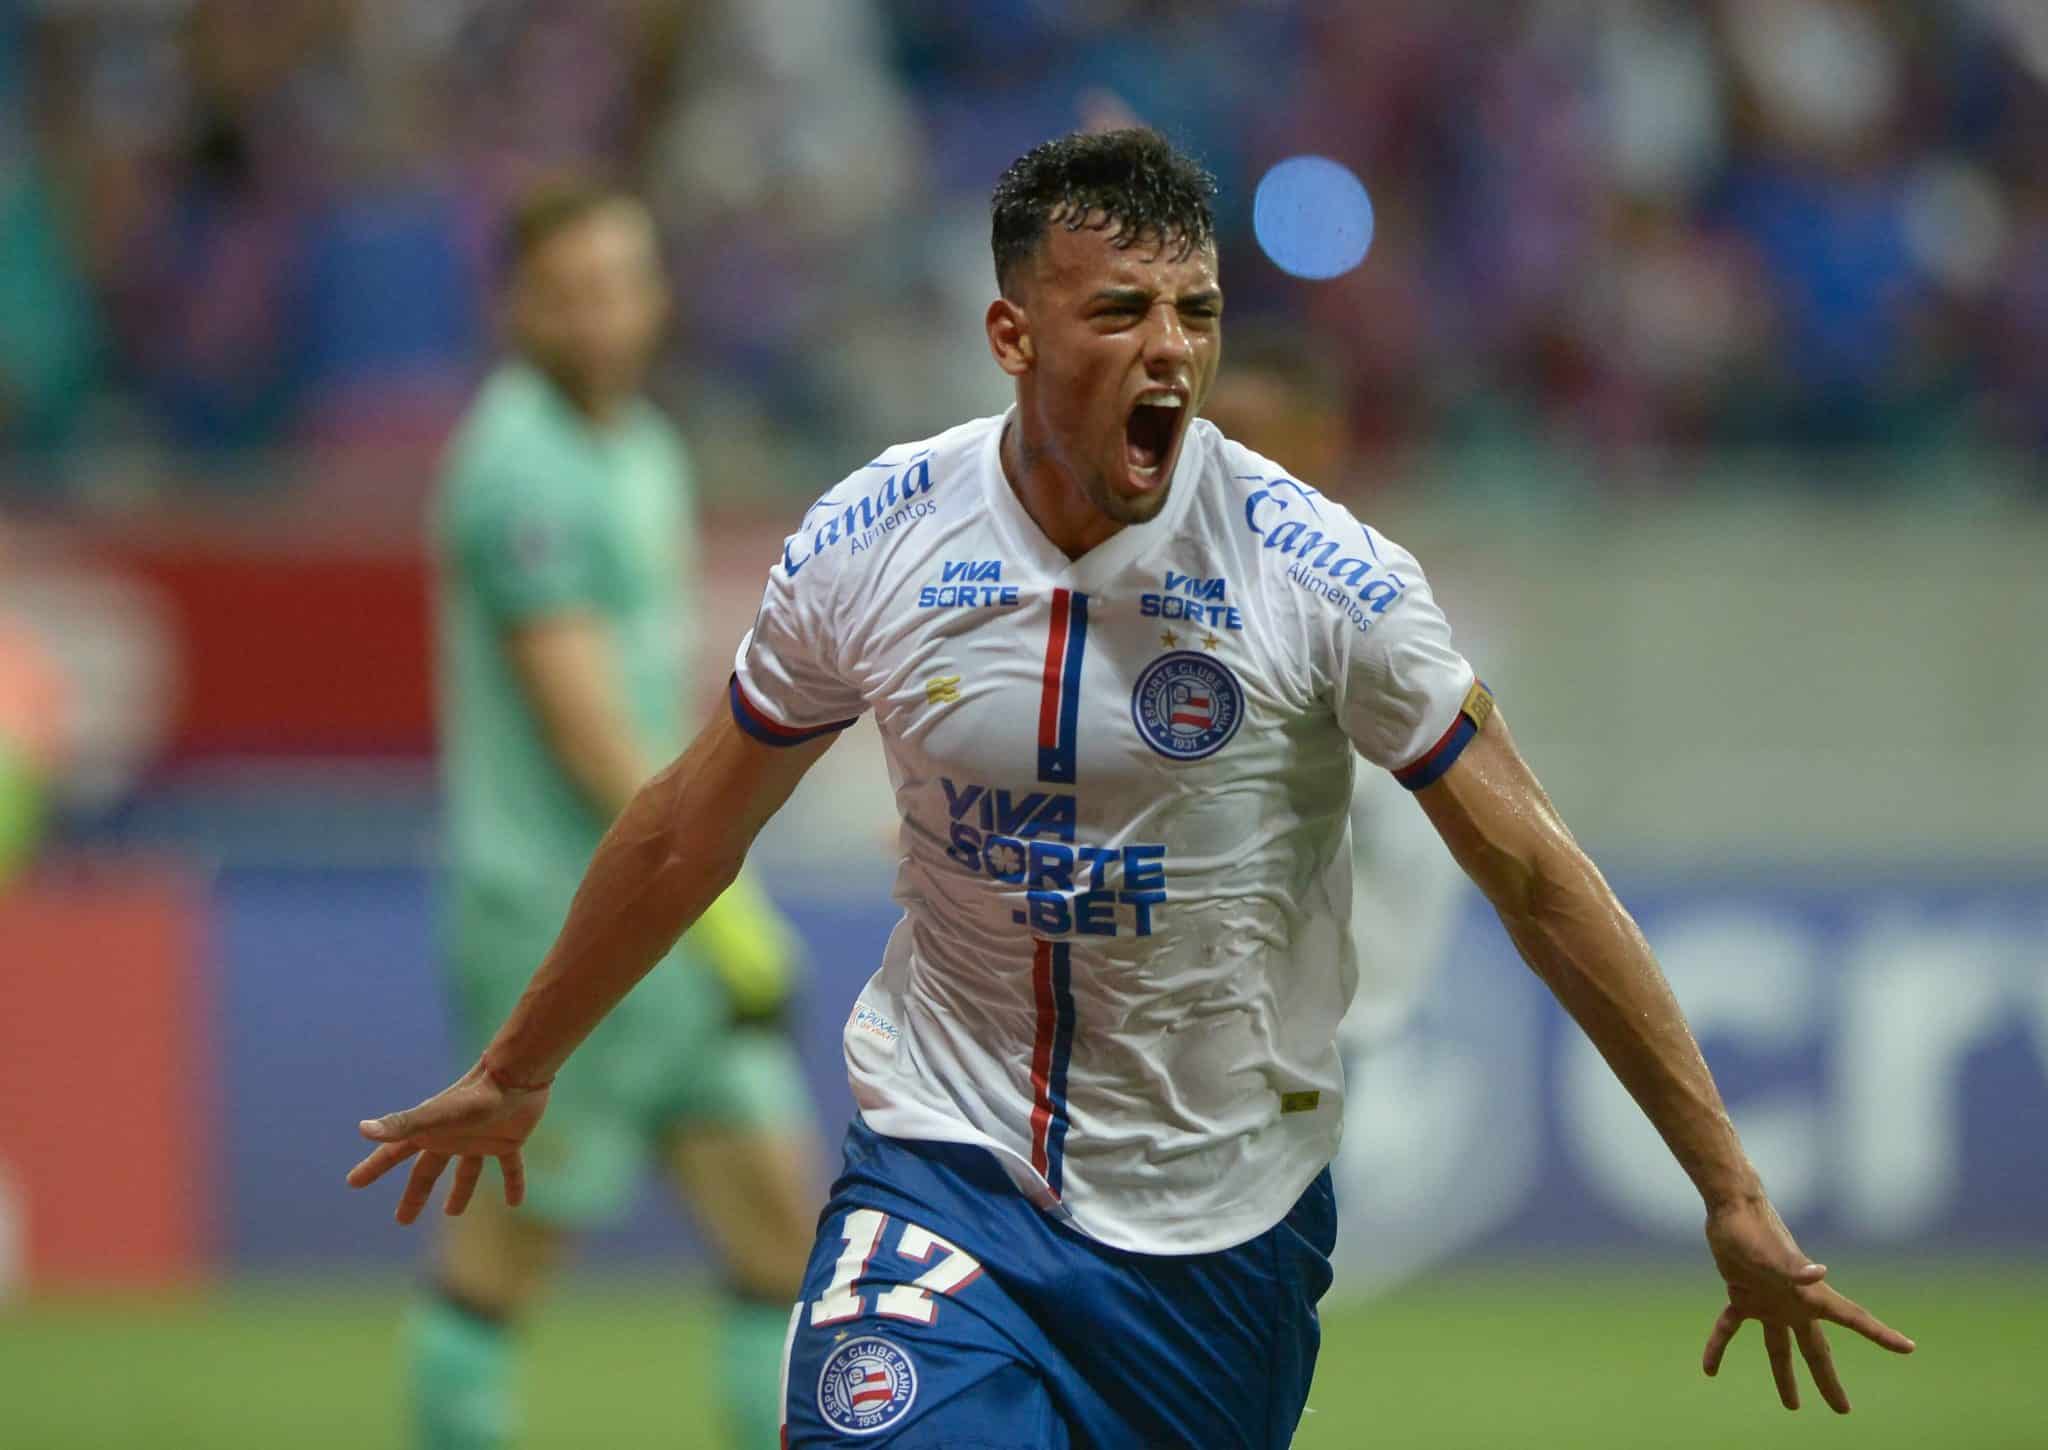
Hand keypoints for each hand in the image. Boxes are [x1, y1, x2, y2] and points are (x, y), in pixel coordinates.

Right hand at [345, 1061, 550, 1224]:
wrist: (517, 1075)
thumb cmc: (475, 1096)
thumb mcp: (436, 1116)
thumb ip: (402, 1124)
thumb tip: (362, 1129)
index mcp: (431, 1132)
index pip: (394, 1153)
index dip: (373, 1167)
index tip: (353, 1182)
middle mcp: (453, 1137)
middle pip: (428, 1171)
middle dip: (415, 1194)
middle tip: (402, 1220)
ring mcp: (481, 1139)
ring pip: (467, 1171)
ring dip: (460, 1192)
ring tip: (452, 1213)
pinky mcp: (510, 1140)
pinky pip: (510, 1168)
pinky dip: (513, 1183)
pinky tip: (515, 1203)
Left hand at [1701, 1196, 1914, 1411]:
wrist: (1731, 1207)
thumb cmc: (1753, 1229)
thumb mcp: (1770, 1252)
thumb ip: (1793, 1267)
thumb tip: (1821, 1272)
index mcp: (1810, 1295)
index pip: (1853, 1318)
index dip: (1880, 1334)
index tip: (1909, 1348)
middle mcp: (1793, 1303)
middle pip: (1816, 1350)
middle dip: (1828, 1381)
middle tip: (1843, 1411)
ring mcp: (1768, 1300)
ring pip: (1779, 1348)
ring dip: (1784, 1376)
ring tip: (1792, 1405)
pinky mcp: (1741, 1294)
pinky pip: (1730, 1328)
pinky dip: (1720, 1346)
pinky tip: (1709, 1369)